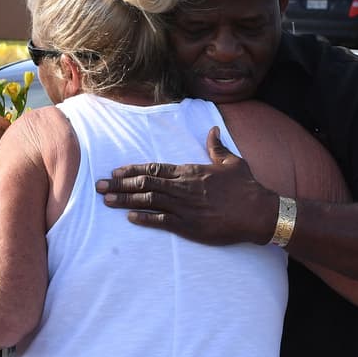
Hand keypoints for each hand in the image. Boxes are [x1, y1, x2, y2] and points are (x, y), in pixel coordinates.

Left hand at [95, 127, 273, 244]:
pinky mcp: (189, 226)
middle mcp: (183, 188)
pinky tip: (130, 217)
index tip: (116, 171)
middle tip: (99, 186)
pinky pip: (161, 221)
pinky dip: (144, 218)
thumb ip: (217, 146)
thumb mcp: (232, 161)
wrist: (258, 212)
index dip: (133, 170)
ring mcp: (185, 208)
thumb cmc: (246, 187)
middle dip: (120, 185)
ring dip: (125, 201)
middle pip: (145, 185)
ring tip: (107, 200)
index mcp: (191, 171)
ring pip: (148, 202)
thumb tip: (212, 130)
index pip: (155, 169)